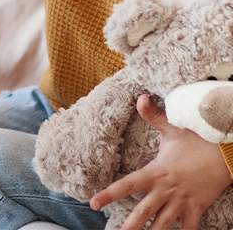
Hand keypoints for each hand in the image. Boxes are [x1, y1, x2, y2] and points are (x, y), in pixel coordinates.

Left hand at [90, 94, 231, 229]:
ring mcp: (181, 201)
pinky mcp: (196, 208)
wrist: (226, 155)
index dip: (109, 194)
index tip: (93, 203)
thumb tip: (140, 97)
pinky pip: (189, 227)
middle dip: (129, 225)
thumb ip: (153, 115)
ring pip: (163, 223)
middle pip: (143, 211)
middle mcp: (166, 189)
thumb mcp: (173, 128)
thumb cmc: (197, 140)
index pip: (126, 184)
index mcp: (155, 171)